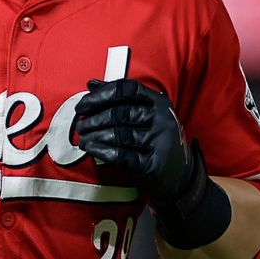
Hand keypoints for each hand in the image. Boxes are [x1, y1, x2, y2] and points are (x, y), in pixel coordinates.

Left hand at [74, 79, 197, 203]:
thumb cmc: (155, 139)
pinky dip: (102, 151)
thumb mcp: (144, 114)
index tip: (82, 104)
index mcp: (158, 101)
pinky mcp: (154, 164)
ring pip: (120, 135)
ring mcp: (160, 142)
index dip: (101, 94)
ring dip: (95, 136)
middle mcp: (162, 119)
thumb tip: (91, 84)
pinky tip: (91, 149)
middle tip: (80, 125)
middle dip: (95, 119)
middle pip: (121, 112)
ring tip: (83, 139)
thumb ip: (118, 97)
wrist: (179, 174)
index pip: (127, 89)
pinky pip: (122, 156)